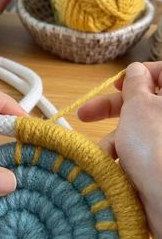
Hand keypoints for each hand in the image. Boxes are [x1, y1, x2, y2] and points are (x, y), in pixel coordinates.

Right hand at [78, 61, 161, 238]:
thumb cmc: (155, 147)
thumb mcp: (139, 105)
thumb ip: (135, 83)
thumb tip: (136, 72)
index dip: (138, 74)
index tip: (117, 84)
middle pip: (144, 102)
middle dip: (112, 109)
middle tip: (84, 114)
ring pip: (136, 130)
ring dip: (114, 139)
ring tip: (103, 154)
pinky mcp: (159, 164)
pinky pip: (137, 151)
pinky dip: (122, 156)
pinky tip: (110, 167)